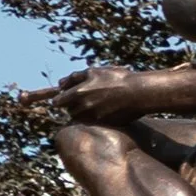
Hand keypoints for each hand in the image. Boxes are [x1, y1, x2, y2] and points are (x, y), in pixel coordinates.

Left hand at [27, 66, 144, 123]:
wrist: (138, 93)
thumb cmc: (117, 78)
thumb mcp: (95, 72)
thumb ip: (74, 77)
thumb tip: (59, 83)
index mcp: (78, 93)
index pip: (58, 101)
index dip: (59, 99)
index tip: (62, 98)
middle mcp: (82, 107)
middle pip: (69, 110)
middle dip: (73, 105)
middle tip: (87, 96)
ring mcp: (91, 117)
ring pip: (80, 117)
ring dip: (84, 111)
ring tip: (99, 101)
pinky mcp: (101, 124)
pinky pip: (92, 122)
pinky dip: (95, 117)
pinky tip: (107, 108)